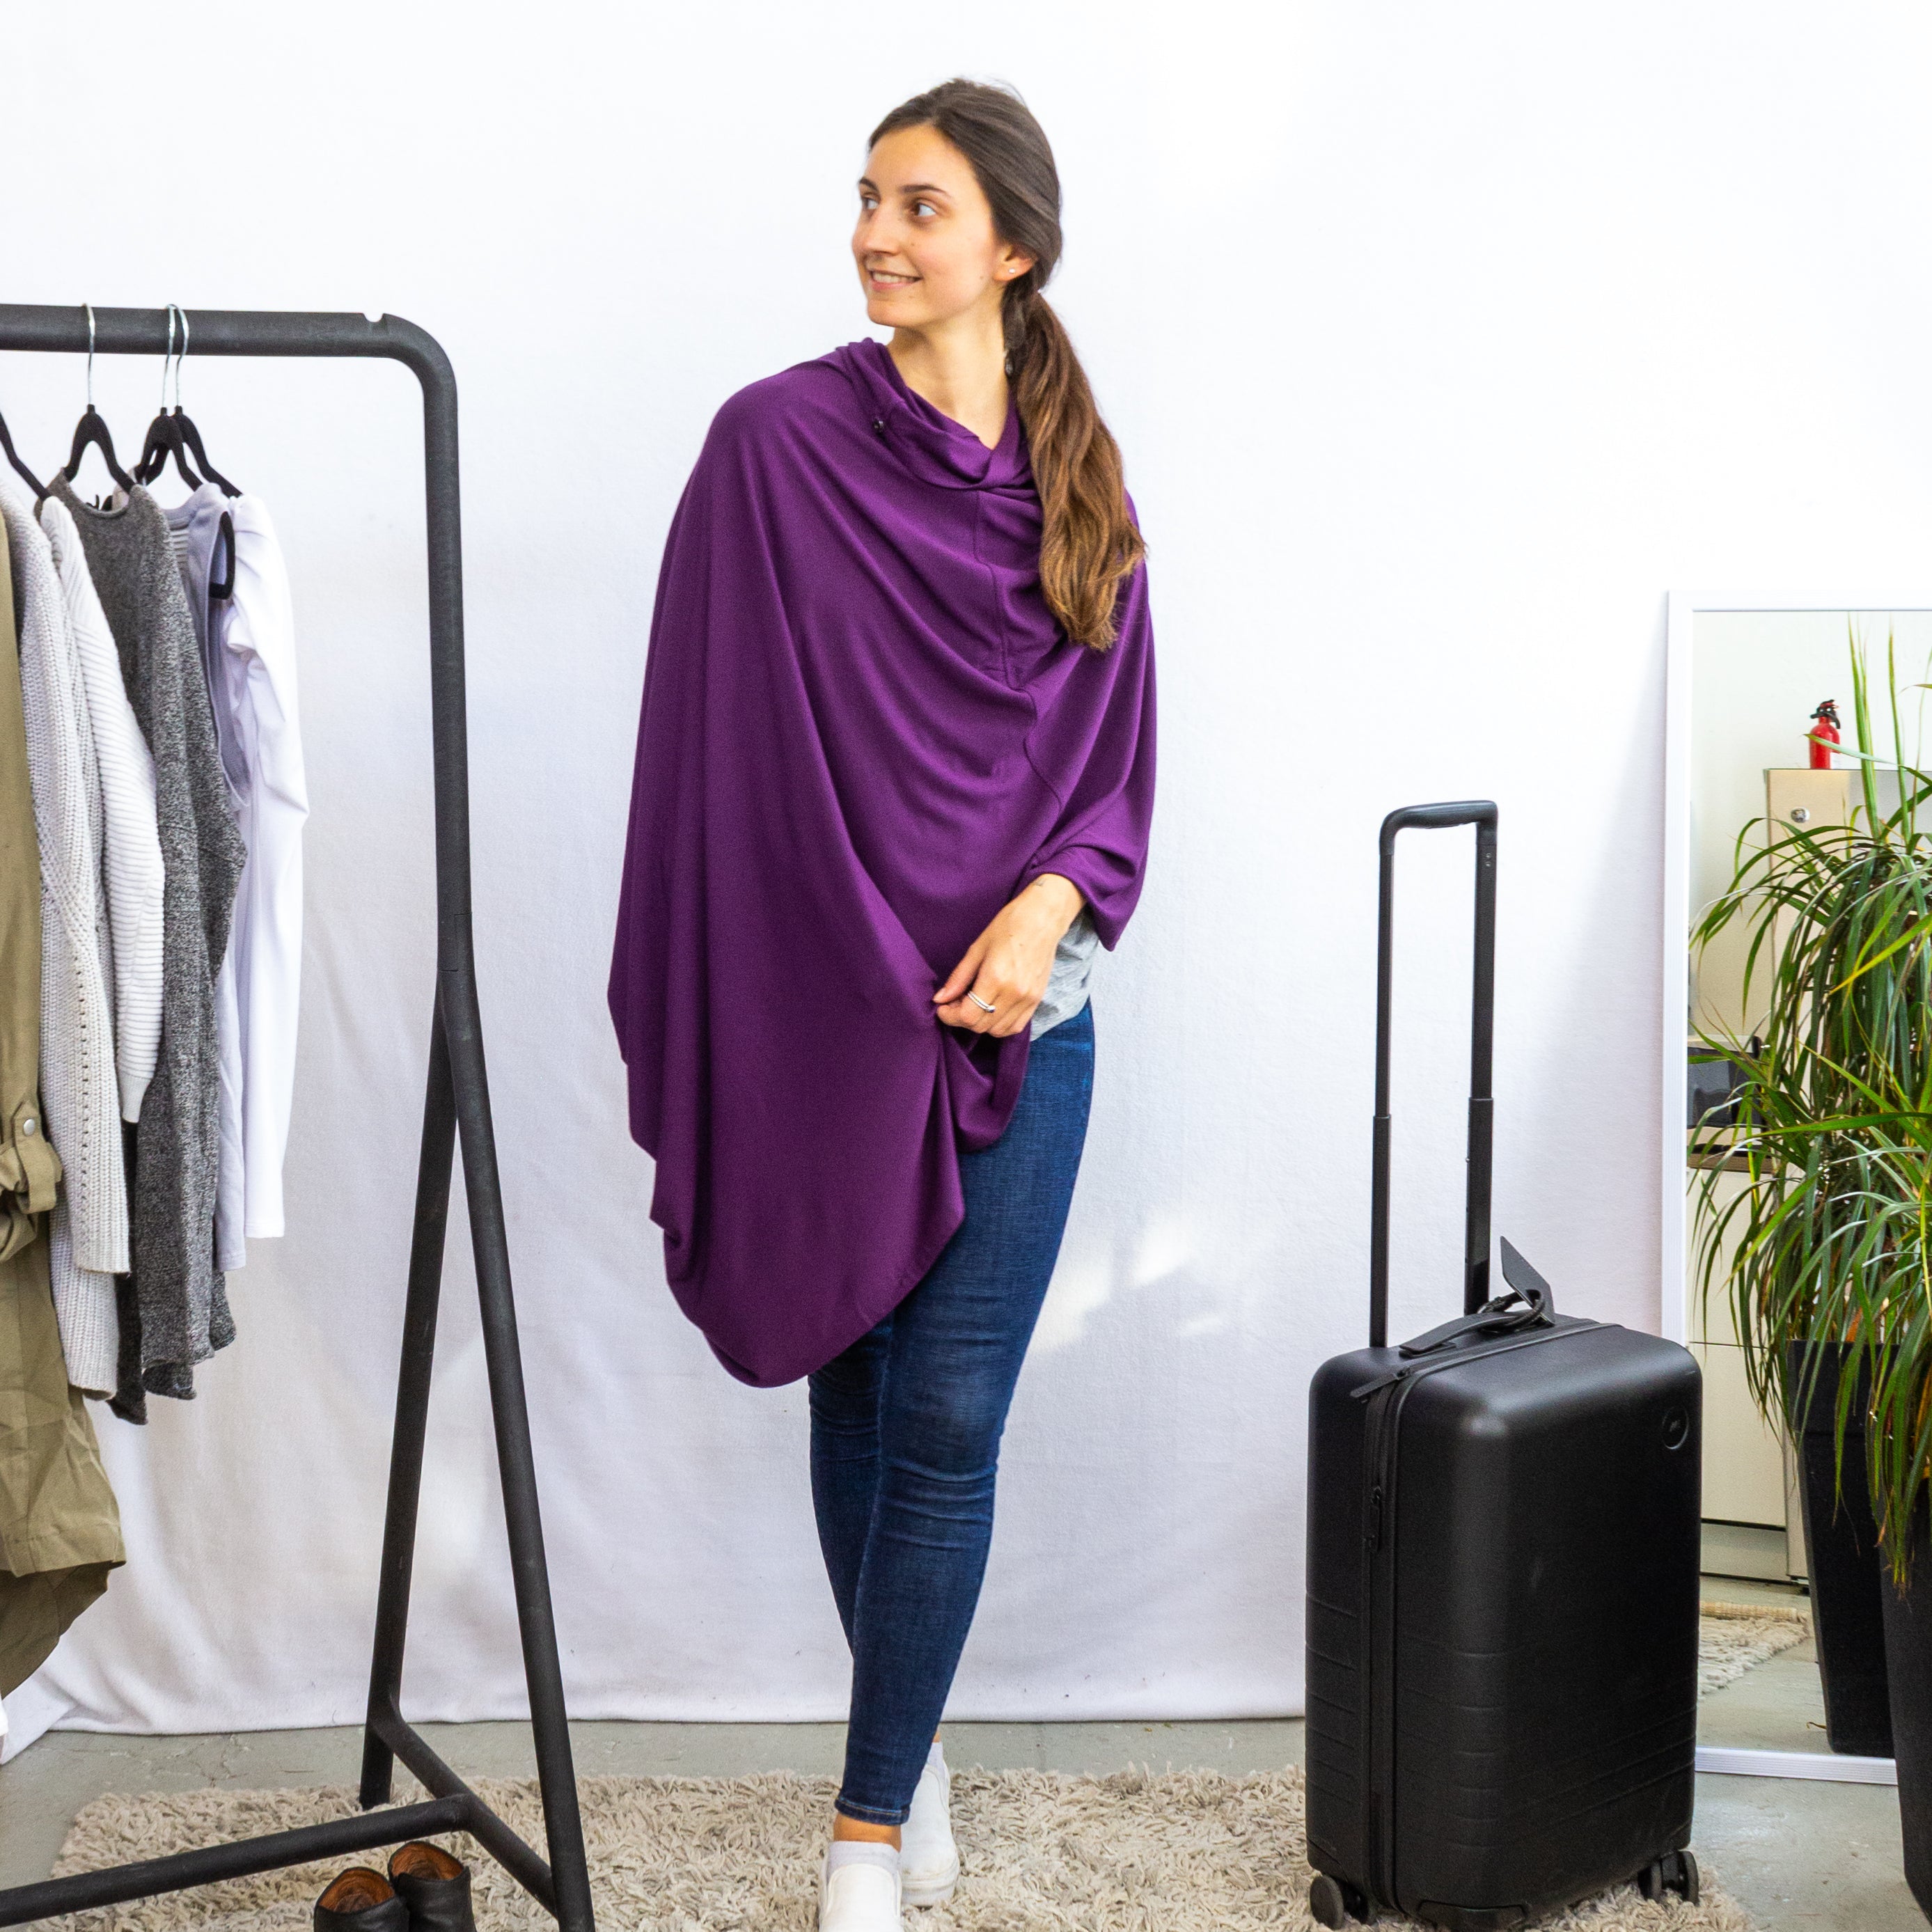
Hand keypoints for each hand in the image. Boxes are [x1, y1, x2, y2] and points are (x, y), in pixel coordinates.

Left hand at [933, 874, 1084, 1036]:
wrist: (1043, 919)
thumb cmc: (1008, 926)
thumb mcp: (977, 948)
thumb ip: (959, 977)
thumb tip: (940, 998)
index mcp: (996, 979)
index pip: (968, 1015)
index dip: (950, 1016)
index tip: (943, 1006)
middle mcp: (1014, 994)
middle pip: (981, 1026)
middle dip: (962, 1019)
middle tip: (956, 1002)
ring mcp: (1028, 1000)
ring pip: (997, 1030)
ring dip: (980, 1023)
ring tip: (973, 1005)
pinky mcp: (1037, 1001)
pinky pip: (1015, 1027)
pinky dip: (999, 1025)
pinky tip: (991, 1010)